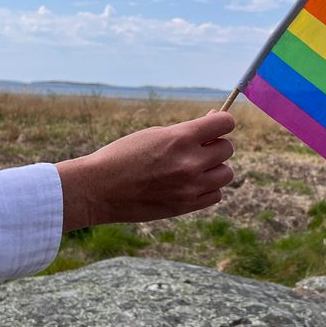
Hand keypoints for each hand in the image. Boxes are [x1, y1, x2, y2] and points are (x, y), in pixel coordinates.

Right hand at [55, 111, 234, 230]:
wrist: (98, 188)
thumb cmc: (123, 155)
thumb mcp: (154, 134)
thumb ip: (187, 131)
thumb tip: (216, 120)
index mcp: (180, 138)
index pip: (225, 123)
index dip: (222, 122)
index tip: (213, 125)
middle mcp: (189, 163)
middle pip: (227, 149)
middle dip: (215, 146)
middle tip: (196, 149)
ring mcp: (190, 187)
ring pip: (226, 174)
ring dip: (214, 168)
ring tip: (194, 168)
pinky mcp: (186, 206)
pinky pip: (216, 194)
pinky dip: (208, 189)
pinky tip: (190, 184)